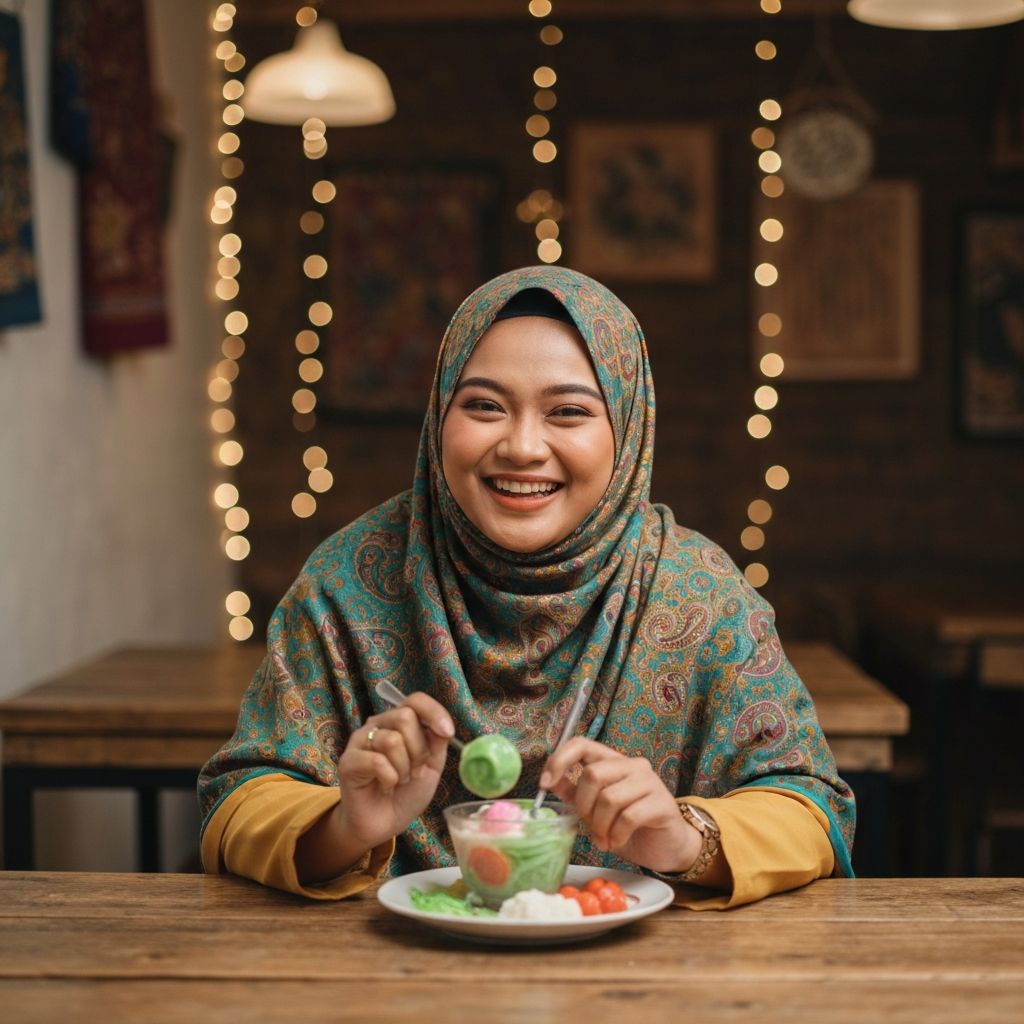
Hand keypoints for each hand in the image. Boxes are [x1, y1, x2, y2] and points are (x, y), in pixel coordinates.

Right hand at [335, 692, 454, 849]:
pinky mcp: (348, 762)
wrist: (384, 823)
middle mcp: (377, 725)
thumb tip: (444, 726)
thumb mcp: (431, 765)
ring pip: (391, 740)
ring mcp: (360, 741)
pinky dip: (389, 778)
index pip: (415, 700)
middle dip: (418, 749)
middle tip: (414, 771)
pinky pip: (377, 761)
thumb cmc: (407, 792)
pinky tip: (385, 786)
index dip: (434, 712)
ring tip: (399, 780)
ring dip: (404, 768)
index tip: (448, 733)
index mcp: (398, 722)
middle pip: (405, 717)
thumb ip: (437, 742)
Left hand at [540, 738, 700, 874]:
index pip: (581, 744)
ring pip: (609, 798)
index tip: (545, 783)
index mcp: (612, 761)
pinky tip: (616, 842)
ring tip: (603, 839)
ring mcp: (649, 781)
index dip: (560, 760)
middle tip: (589, 826)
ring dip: (600, 826)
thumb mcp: (595, 809)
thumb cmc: (629, 826)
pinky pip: (629, 817)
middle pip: (593, 774)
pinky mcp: (662, 803)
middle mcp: (632, 765)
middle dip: (584, 806)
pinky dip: (617, 835)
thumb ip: (574, 792)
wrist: (666, 847)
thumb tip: (548, 780)